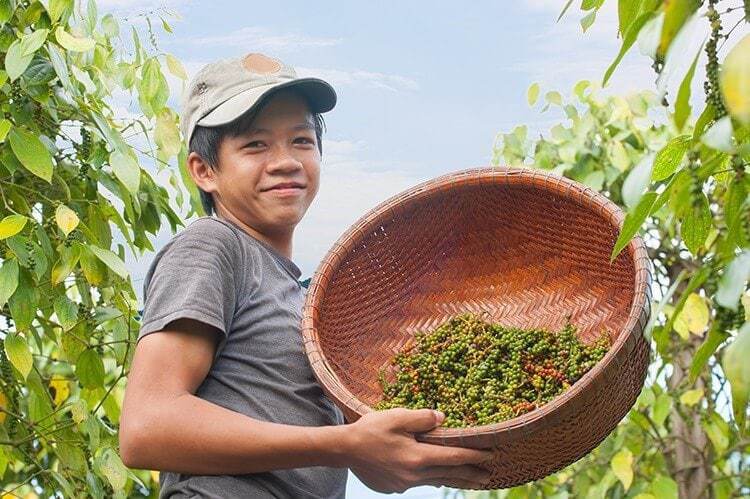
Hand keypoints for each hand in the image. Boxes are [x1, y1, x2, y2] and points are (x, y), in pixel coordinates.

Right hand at [345, 408, 493, 493]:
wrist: (343, 450)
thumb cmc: (370, 430)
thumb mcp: (397, 416)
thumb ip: (422, 418)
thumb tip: (443, 418)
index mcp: (418, 457)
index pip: (454, 458)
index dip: (475, 456)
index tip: (492, 455)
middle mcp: (414, 475)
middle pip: (449, 474)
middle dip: (471, 474)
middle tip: (489, 475)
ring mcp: (404, 484)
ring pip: (435, 481)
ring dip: (454, 479)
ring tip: (469, 479)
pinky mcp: (394, 487)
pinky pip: (419, 483)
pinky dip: (432, 479)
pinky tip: (436, 479)